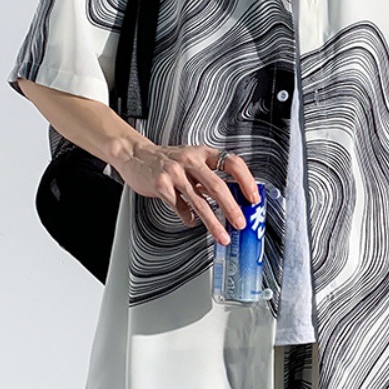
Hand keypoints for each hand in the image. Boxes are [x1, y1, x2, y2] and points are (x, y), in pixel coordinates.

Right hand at [116, 142, 259, 246]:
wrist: (135, 155)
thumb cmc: (167, 159)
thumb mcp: (192, 159)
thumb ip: (210, 176)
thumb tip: (233, 198)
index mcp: (203, 152)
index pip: (232, 163)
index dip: (246, 180)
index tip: (253, 197)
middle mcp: (190, 160)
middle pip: (217, 186)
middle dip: (231, 208)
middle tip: (240, 223)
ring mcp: (174, 172)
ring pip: (199, 202)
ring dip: (213, 222)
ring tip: (222, 235)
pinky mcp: (161, 185)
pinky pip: (180, 207)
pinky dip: (188, 218)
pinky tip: (192, 222)